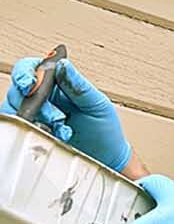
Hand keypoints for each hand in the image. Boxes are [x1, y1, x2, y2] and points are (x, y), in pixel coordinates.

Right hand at [4, 53, 132, 171]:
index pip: (33, 68)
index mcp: (59, 83)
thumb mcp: (97, 105)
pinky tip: (51, 134)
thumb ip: (79, 85)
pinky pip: (18, 127)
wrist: (107, 158)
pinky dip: (30, 129)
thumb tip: (63, 64)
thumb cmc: (105, 131)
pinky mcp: (32, 132)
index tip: (30, 83)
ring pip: (16, 107)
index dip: (25, 72)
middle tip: (55, 115)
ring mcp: (36, 115)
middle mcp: (44, 97)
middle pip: (19, 89)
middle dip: (32, 100)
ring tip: (60, 126)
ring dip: (36, 117)